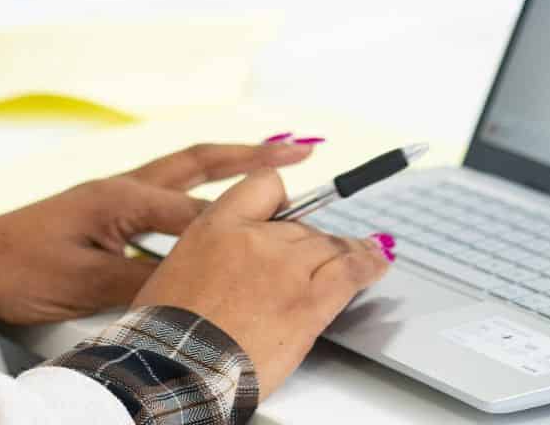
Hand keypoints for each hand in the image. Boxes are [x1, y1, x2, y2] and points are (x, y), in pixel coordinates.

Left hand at [0, 139, 323, 325]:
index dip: (245, 217)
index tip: (290, 222)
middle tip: (299, 150)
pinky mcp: (105, 212)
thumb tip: (194, 287)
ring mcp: (113, 196)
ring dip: (226, 165)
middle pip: (198, 163)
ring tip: (271, 160)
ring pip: (183, 172)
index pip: (198, 209)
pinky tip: (213, 206)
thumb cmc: (18, 268)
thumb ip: (141, 284)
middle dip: (250, 156)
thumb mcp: (84, 284)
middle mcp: (121, 186)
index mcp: (120, 197)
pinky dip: (198, 191)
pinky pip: (165, 195)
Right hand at [138, 169, 392, 397]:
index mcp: (217, 225)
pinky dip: (369, 264)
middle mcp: (255, 238)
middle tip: (319, 258)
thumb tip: (235, 259)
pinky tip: (378, 262)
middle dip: (311, 242)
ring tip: (364, 254)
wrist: (178, 365)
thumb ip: (214, 251)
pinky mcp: (307, 303)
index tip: (293, 211)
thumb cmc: (171, 329)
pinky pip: (350, 272)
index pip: (265, 186)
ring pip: (329, 246)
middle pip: (302, 225)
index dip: (283, 200)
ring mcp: (285, 269)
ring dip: (346, 252)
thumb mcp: (178, 268)